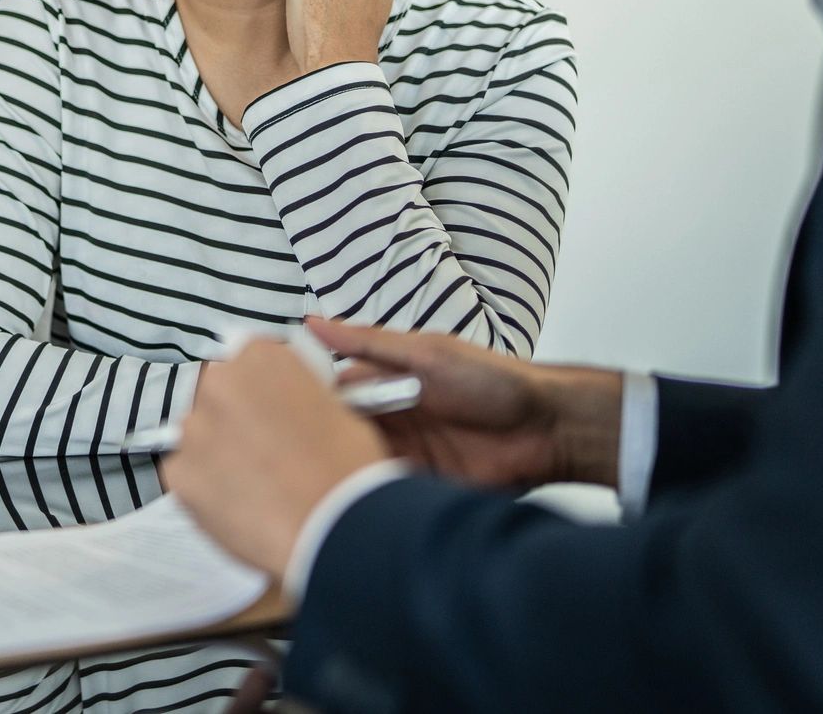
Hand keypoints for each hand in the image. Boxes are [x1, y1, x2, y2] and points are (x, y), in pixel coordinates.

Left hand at [161, 337, 388, 581]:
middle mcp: (218, 381)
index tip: (278, 413)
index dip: (265, 390)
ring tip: (253, 485)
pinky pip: (187, 474)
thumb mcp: (337, 407)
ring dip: (218, 451)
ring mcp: (193, 428)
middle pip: (220, 394)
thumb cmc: (348, 466)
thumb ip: (300, 395)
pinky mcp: (177, 474)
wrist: (335, 528)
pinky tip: (237, 506)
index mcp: (260, 356)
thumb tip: (291, 408)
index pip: (252, 360)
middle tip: (265, 452)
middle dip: (237, 417)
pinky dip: (206, 486)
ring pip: (200, 434)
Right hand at [309, 318, 624, 489]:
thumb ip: (369, 343)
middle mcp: (390, 419)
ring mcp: (405, 454)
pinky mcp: (422, 486)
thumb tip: (314, 321)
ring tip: (313, 482)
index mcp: (384, 383)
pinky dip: (370, 494)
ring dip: (342, 472)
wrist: (549, 429)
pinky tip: (352, 500)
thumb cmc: (494, 380)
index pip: (331, 394)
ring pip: (358, 465)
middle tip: (286, 457)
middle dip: (318, 444)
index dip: (304, 403)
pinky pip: (386, 491)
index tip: (273, 411)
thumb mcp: (426, 353)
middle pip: (340, 433)